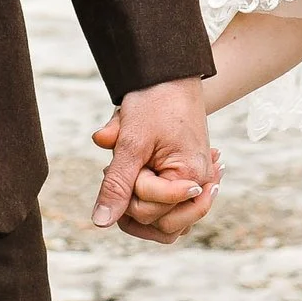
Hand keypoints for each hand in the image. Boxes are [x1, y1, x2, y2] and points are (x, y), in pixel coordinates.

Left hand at [90, 79, 219, 242]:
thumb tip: (101, 222)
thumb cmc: (154, 102)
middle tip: (130, 162)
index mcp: (192, 178)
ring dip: (143, 205)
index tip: (129, 155)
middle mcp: (200, 187)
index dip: (129, 186)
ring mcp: (197, 187)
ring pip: (167, 225)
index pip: (149, 210)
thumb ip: (117, 184)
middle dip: (135, 198)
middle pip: (160, 224)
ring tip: (135, 172)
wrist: (170, 75)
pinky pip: (171, 212)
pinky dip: (152, 202)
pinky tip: (141, 178)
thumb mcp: (131, 142)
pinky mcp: (189, 183)